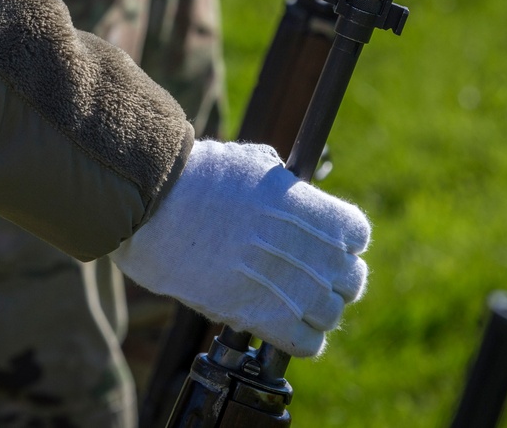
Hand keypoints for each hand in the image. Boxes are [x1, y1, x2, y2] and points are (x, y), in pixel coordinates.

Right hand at [110, 139, 370, 356]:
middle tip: (316, 280)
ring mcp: (280, 281)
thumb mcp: (250, 164)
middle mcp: (300, 244)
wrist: (150, 202)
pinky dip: (301, 340)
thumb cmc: (191, 176)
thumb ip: (282, 183)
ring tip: (298, 306)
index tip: (331, 245)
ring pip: (330, 313)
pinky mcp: (253, 313)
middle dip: (338, 281)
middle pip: (350, 278)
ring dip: (319, 312)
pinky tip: (286, 329)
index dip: (346, 241)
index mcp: (303, 204)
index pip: (356, 233)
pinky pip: (304, 342)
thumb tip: (293, 192)